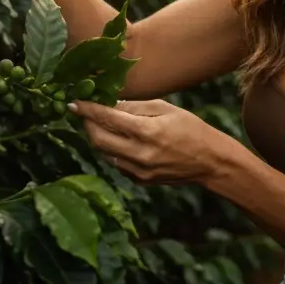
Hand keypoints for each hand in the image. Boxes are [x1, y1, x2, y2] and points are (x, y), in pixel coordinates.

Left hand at [67, 99, 233, 185]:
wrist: (211, 162)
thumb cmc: (192, 129)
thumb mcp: (166, 108)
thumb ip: (135, 107)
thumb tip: (109, 103)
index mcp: (148, 132)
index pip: (108, 119)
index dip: (87, 110)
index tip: (74, 102)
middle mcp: (140, 155)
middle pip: (98, 140)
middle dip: (87, 124)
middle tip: (84, 112)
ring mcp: (138, 171)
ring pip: (104, 153)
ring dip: (98, 137)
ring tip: (100, 124)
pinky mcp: (139, 180)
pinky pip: (116, 163)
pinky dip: (111, 149)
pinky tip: (118, 140)